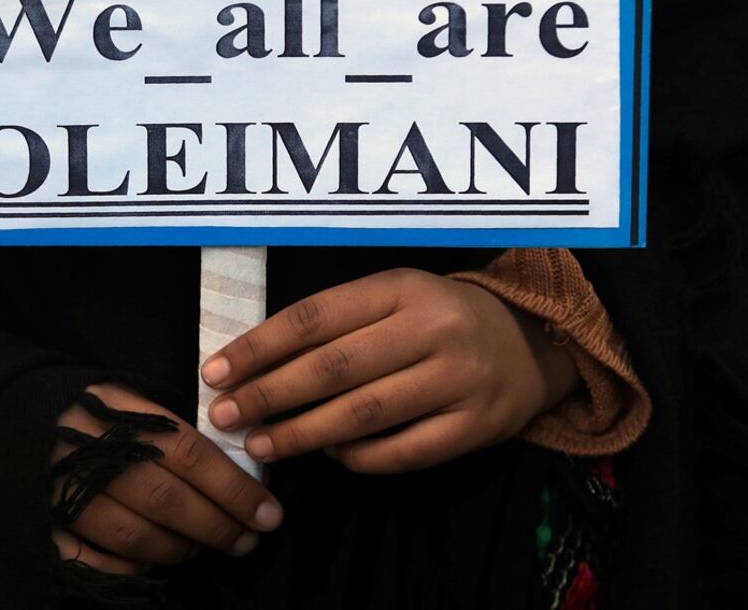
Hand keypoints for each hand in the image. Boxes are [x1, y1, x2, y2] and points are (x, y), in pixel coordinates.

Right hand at [51, 383, 283, 574]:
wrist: (14, 408)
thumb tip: (238, 463)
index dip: (234, 488)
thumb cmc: (91, 407)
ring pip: (135, 535)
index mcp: (123, 414)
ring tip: (201, 549)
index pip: (190, 453)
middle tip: (248, 542)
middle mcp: (95, 454)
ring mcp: (64, 492)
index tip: (268, 513)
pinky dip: (126, 567)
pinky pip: (90, 559)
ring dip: (179, 549)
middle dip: (217, 527)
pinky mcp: (42, 521)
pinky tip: (148, 562)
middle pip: (167, 500)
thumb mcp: (131, 397)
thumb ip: (173, 427)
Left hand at [202, 268, 579, 473]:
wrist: (532, 343)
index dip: (259, 347)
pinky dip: (355, 458)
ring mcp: (457, 380)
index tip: (215, 371)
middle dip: (269, 395)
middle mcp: (432, 329)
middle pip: (334, 368)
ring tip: (260, 447)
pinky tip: (326, 456)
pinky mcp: (475, 428)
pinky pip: (401, 452)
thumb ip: (336, 323)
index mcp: (401, 287)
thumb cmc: (438, 317)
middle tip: (225, 416)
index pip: (314, 317)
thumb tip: (257, 367)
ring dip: (302, 434)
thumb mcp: (393, 296)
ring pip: (363, 415)